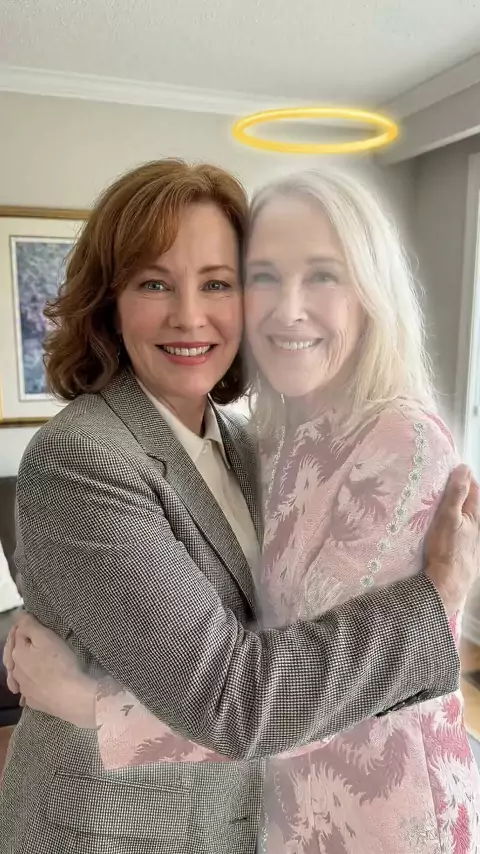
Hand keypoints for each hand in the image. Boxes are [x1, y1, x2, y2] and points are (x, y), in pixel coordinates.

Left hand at [5, 613, 96, 727]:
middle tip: (23, 638)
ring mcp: (24, 689)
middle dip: (18, 645)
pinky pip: (28, 690)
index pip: (15, 635)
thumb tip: (18, 616)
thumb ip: (29, 626)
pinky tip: (32, 685)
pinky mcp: (34, 701)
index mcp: (17, 654)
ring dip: (20, 666)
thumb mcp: (46, 637)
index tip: (30, 619)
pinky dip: (28, 684)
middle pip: (14, 655)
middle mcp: (16, 672)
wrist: (71, 696)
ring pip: (18, 674)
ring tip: (23, 663)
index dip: (22, 625)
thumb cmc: (60, 663)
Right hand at [425, 464, 479, 614]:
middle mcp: (477, 527)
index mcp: (476, 516)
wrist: (447, 585)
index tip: (448, 470)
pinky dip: (452, 526)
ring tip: (437, 505)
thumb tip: (464, 468)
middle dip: (457, 493)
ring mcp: (472, 541)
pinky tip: (442, 530)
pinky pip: (459, 533)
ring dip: (454, 511)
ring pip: (464, 519)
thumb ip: (457, 493)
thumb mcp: (449, 517)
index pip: (473, 488)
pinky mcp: (464, 553)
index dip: (462, 477)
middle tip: (440, 485)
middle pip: (469, 504)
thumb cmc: (447, 550)